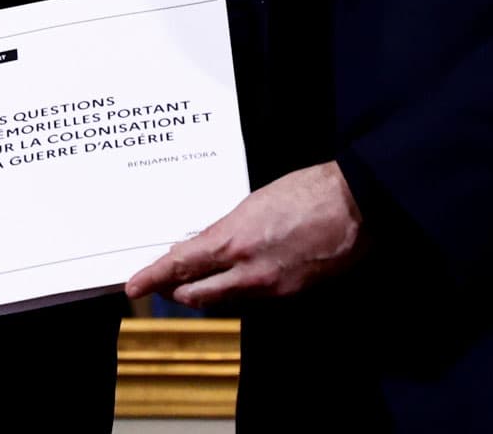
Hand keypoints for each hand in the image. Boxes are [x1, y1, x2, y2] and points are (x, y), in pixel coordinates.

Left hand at [123, 161, 362, 308]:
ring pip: (224, 301)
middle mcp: (248, 272)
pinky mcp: (293, 296)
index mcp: (234, 240)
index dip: (153, 279)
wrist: (358, 205)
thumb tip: (208, 244)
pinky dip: (238, 292)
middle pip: (197, 296)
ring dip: (208, 293)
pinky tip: (239, 278)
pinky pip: (253, 301)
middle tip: (164, 285)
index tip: (134, 286)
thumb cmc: (309, 191)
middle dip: (177, 291)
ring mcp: (271, 288)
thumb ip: (228, 228)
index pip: (180, 267)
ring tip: (197, 282)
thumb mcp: (255, 202)